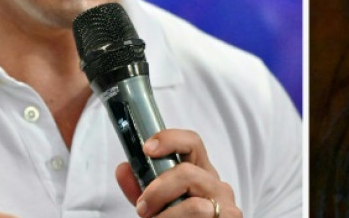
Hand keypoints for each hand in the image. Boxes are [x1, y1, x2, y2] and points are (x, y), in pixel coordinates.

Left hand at [115, 128, 240, 216]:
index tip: (148, 148)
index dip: (169, 139)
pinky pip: (199, 214)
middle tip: (143, 207)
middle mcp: (215, 184)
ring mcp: (225, 203)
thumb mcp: (156, 204)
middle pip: (187, 172)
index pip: (191, 142)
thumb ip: (140, 187)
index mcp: (199, 173)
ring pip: (193, 204)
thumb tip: (123, 168)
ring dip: (168, 216)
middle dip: (158, 190)